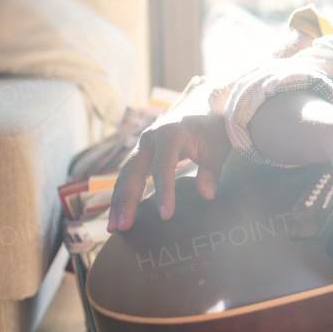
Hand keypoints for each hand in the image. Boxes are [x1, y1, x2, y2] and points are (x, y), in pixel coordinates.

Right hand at [108, 113, 230, 231]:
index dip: (163, 192)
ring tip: (115, 227)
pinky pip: (129, 176)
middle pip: (132, 172)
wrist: (201, 104)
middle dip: (127, 200)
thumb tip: (207, 195)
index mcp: (169, 134)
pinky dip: (123, 194)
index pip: (163, 168)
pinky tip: (120, 214)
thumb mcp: (218, 145)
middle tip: (124, 226)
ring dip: (118, 201)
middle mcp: (150, 138)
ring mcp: (142, 145)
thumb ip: (211, 169)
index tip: (165, 215)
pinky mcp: (141, 153)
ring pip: (125, 175)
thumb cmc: (211, 127)